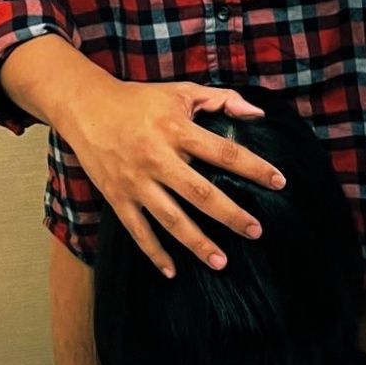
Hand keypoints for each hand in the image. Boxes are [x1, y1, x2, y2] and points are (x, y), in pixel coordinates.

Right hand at [61, 78, 287, 277]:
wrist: (86, 107)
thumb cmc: (140, 100)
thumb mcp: (181, 92)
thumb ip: (222, 100)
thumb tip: (258, 114)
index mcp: (176, 129)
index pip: (224, 151)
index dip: (254, 167)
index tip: (279, 182)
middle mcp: (157, 157)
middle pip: (200, 193)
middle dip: (230, 215)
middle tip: (256, 231)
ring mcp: (136, 181)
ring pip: (171, 219)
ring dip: (197, 243)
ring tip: (222, 263)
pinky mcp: (117, 197)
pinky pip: (138, 231)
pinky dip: (154, 253)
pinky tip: (173, 272)